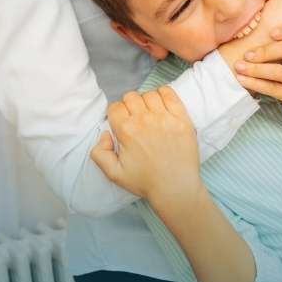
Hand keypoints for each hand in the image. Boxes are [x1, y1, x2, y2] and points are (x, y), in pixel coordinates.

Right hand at [90, 87, 201, 204]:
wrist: (176, 187)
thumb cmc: (146, 181)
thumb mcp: (113, 174)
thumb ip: (99, 153)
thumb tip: (105, 135)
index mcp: (126, 131)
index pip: (115, 107)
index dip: (116, 113)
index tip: (122, 122)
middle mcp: (144, 120)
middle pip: (131, 97)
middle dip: (130, 106)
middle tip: (136, 119)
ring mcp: (165, 118)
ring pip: (149, 94)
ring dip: (146, 101)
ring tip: (150, 113)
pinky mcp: (182, 119)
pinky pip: (170, 94)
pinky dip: (164, 93)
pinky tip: (162, 103)